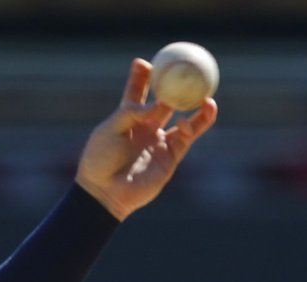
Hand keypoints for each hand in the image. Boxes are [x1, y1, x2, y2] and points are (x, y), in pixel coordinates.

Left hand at [75, 57, 218, 220]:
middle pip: (164, 100)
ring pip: (184, 118)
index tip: (146, 62)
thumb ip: (131, 113)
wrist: (105, 193)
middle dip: (176, 84)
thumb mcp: (109, 130)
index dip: (142, 77)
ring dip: (195, 105)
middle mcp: (146, 127)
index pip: (136, 93)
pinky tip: (198, 114)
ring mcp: (159, 141)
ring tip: (206, 93)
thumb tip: (159, 104)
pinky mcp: (170, 156)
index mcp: (127, 119)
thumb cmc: (100, 161)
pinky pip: (189, 137)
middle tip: (187, 69)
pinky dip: (197, 124)